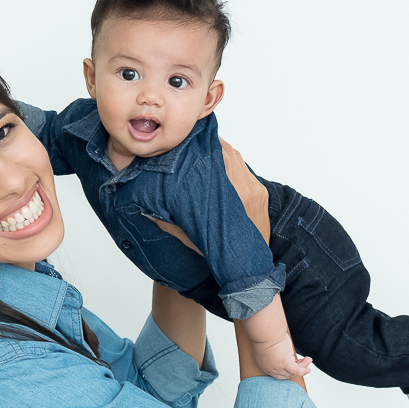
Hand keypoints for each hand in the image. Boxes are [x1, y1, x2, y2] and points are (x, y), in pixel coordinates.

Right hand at [145, 136, 269, 253]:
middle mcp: (247, 190)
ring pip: (238, 159)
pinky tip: (219, 165)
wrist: (251, 266)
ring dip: (222, 152)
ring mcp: (256, 190)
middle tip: (195, 142)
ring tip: (205, 150)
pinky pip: (246, 169)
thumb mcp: (193, 239)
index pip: (220, 158)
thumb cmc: (223, 254)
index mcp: (232, 197)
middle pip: (229, 153)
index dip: (205, 146)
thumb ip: (170, 223)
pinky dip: (232, 163)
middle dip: (212, 145)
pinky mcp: (261, 192)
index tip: (192, 141)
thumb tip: (147, 211)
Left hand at [253, 336, 312, 380]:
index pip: (279, 374)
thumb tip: (285, 354)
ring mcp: (277, 368)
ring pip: (293, 372)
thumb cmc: (267, 335)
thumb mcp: (270, 348)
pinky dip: (303, 368)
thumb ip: (276, 355)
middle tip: (303, 362)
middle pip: (287, 374)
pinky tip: (308, 360)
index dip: (289, 370)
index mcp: (265, 366)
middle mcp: (271, 369)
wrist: (267, 332)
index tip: (295, 363)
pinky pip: (297, 370)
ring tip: (308, 359)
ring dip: (303, 366)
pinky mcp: (284, 363)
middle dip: (297, 368)